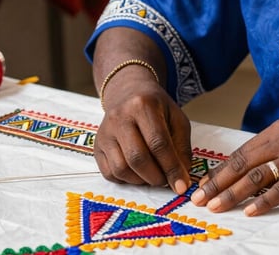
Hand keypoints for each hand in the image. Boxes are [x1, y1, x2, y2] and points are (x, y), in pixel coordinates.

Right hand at [94, 68, 191, 194]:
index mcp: (143, 106)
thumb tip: (182, 178)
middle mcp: (120, 117)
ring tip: (153, 176)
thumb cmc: (156, 107)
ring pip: (121, 168)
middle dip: (155, 177)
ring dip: (141, 180)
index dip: (171, 167)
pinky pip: (109, 173)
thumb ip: (181, 147)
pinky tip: (138, 173)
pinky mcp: (97, 145)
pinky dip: (126, 180)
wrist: (127, 92)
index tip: (182, 186)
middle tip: (166, 181)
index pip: (158, 143)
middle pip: (137, 157)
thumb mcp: (176, 118)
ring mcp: (105, 132)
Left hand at [190, 119, 278, 215]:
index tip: (203, 184)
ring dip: (233, 194)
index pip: (240, 153)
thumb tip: (249, 165)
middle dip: (218, 183)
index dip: (220, 170)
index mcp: (277, 130)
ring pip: (257, 178)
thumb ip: (275, 146)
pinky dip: (264, 202)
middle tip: (199, 199)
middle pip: (243, 165)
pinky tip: (250, 211)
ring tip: (216, 207)